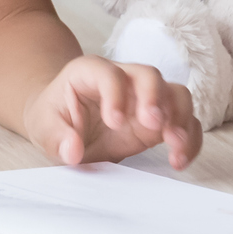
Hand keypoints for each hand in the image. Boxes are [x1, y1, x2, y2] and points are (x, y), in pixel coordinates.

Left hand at [24, 56, 201, 169]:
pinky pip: (185, 122)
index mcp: (91, 73)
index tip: (114, 122)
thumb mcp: (44, 127)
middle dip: (156, 98)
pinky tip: (180, 160)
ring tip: (175, 145)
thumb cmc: (55, 117)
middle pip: (150, 75)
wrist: (65, 123)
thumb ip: (56, 137)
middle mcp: (124, 79)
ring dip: (180, 118)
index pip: (109, 74)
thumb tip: (72, 150)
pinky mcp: (160, 120)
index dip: (115, 95)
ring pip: (175, 94)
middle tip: (153, 125)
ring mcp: (145, 98)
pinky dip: (188, 140)